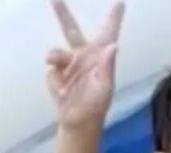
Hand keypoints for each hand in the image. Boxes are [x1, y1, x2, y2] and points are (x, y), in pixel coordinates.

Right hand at [46, 0, 124, 128]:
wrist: (77, 122)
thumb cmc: (96, 106)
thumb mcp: (105, 89)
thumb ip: (107, 66)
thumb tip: (113, 45)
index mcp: (100, 58)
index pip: (108, 34)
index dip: (113, 18)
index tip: (120, 2)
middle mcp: (83, 57)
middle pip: (70, 30)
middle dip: (62, 13)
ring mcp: (68, 64)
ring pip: (55, 51)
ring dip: (55, 58)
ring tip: (61, 78)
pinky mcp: (56, 73)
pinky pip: (50, 67)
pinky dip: (54, 77)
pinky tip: (61, 88)